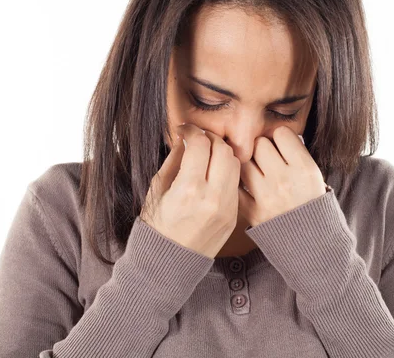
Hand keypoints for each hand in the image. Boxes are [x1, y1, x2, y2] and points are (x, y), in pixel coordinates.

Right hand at [140, 123, 240, 258]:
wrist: (169, 262)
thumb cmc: (157, 225)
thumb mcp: (157, 189)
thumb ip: (174, 160)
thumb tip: (185, 138)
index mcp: (188, 190)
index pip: (200, 144)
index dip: (192, 131)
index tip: (185, 130)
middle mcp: (211, 197)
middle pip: (223, 150)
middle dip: (210, 138)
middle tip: (198, 139)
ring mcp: (226, 207)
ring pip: (235, 164)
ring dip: (222, 153)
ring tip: (207, 154)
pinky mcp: (234, 215)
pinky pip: (236, 183)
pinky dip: (227, 171)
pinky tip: (213, 172)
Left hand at [238, 125, 327, 227]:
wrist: (312, 241)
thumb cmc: (312, 202)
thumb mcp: (315, 175)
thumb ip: (295, 153)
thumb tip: (272, 133)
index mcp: (304, 169)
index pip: (281, 133)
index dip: (281, 138)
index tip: (282, 146)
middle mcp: (284, 180)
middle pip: (260, 144)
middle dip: (262, 148)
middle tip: (267, 158)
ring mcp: (266, 196)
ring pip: (244, 161)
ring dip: (248, 163)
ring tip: (256, 170)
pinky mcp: (252, 211)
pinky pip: (235, 184)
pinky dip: (237, 182)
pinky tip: (245, 184)